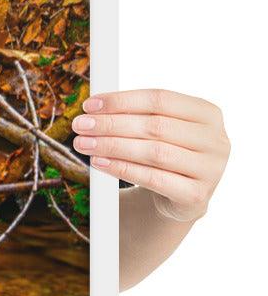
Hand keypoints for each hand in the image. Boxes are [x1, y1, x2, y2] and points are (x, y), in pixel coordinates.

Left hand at [70, 88, 229, 220]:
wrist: (180, 197)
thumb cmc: (164, 154)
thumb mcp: (157, 130)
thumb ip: (134, 115)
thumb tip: (92, 107)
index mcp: (207, 113)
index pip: (160, 99)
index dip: (122, 100)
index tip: (89, 105)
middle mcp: (216, 140)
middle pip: (156, 126)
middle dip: (112, 124)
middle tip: (80, 125)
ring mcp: (211, 170)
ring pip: (154, 152)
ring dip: (112, 146)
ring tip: (83, 144)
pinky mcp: (196, 196)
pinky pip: (153, 179)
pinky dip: (122, 169)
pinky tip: (99, 163)